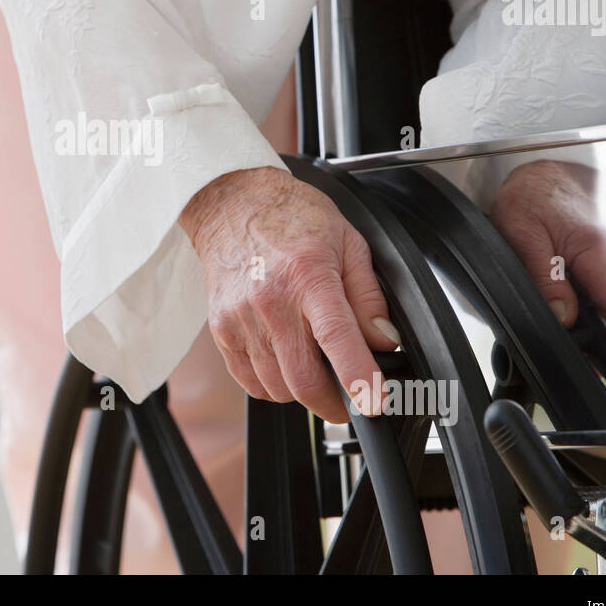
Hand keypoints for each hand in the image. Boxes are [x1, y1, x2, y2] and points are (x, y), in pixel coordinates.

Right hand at [179, 166, 401, 421]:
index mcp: (308, 275)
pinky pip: (248, 380)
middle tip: (348, 400)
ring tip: (313, 371)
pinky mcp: (221, 329)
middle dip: (332, 403)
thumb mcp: (347, 241)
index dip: (357, 376)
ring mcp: (240, 318)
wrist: (230, 202)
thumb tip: (384, 341)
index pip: (335, 337)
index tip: (373, 402)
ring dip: (301, 393)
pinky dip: (271, 386)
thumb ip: (367, 295)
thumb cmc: (290, 216)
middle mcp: (270, 300)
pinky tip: (284, 366)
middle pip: (302, 378)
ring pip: (276, 386)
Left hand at [488, 160, 605, 383]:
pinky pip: (592, 304)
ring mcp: (602, 269)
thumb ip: (542, 275)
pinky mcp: (592, 274)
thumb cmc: (532, 199)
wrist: (541, 178)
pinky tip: (567, 335)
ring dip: (592, 339)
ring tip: (576, 360)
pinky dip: (582, 323)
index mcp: (595, 253)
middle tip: (593, 377)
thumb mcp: (523, 232)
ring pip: (602, 313)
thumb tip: (562, 316)